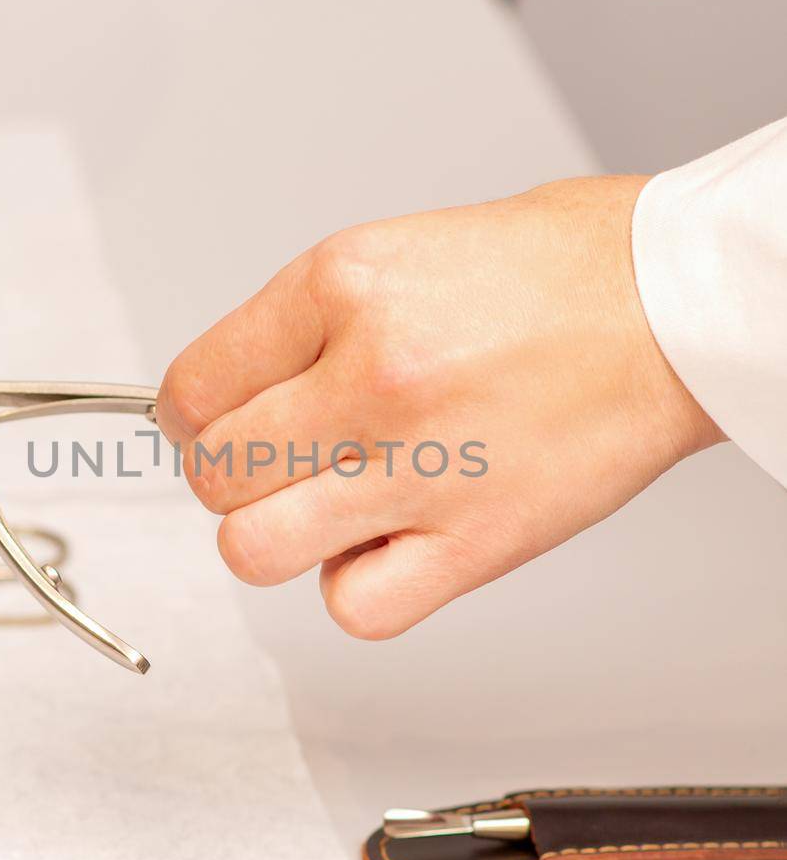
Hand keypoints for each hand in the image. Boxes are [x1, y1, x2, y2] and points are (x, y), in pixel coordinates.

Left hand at [156, 177, 722, 639]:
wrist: (670, 306)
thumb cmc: (552, 272)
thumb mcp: (394, 252)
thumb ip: (304, 328)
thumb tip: (234, 394)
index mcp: (342, 286)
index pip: (192, 388)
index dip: (190, 418)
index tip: (210, 425)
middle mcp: (372, 375)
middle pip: (214, 473)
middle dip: (232, 475)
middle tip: (278, 462)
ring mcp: (423, 464)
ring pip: (255, 548)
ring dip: (277, 535)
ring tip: (326, 506)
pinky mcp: (476, 540)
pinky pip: (355, 607)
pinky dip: (358, 587)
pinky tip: (391, 542)